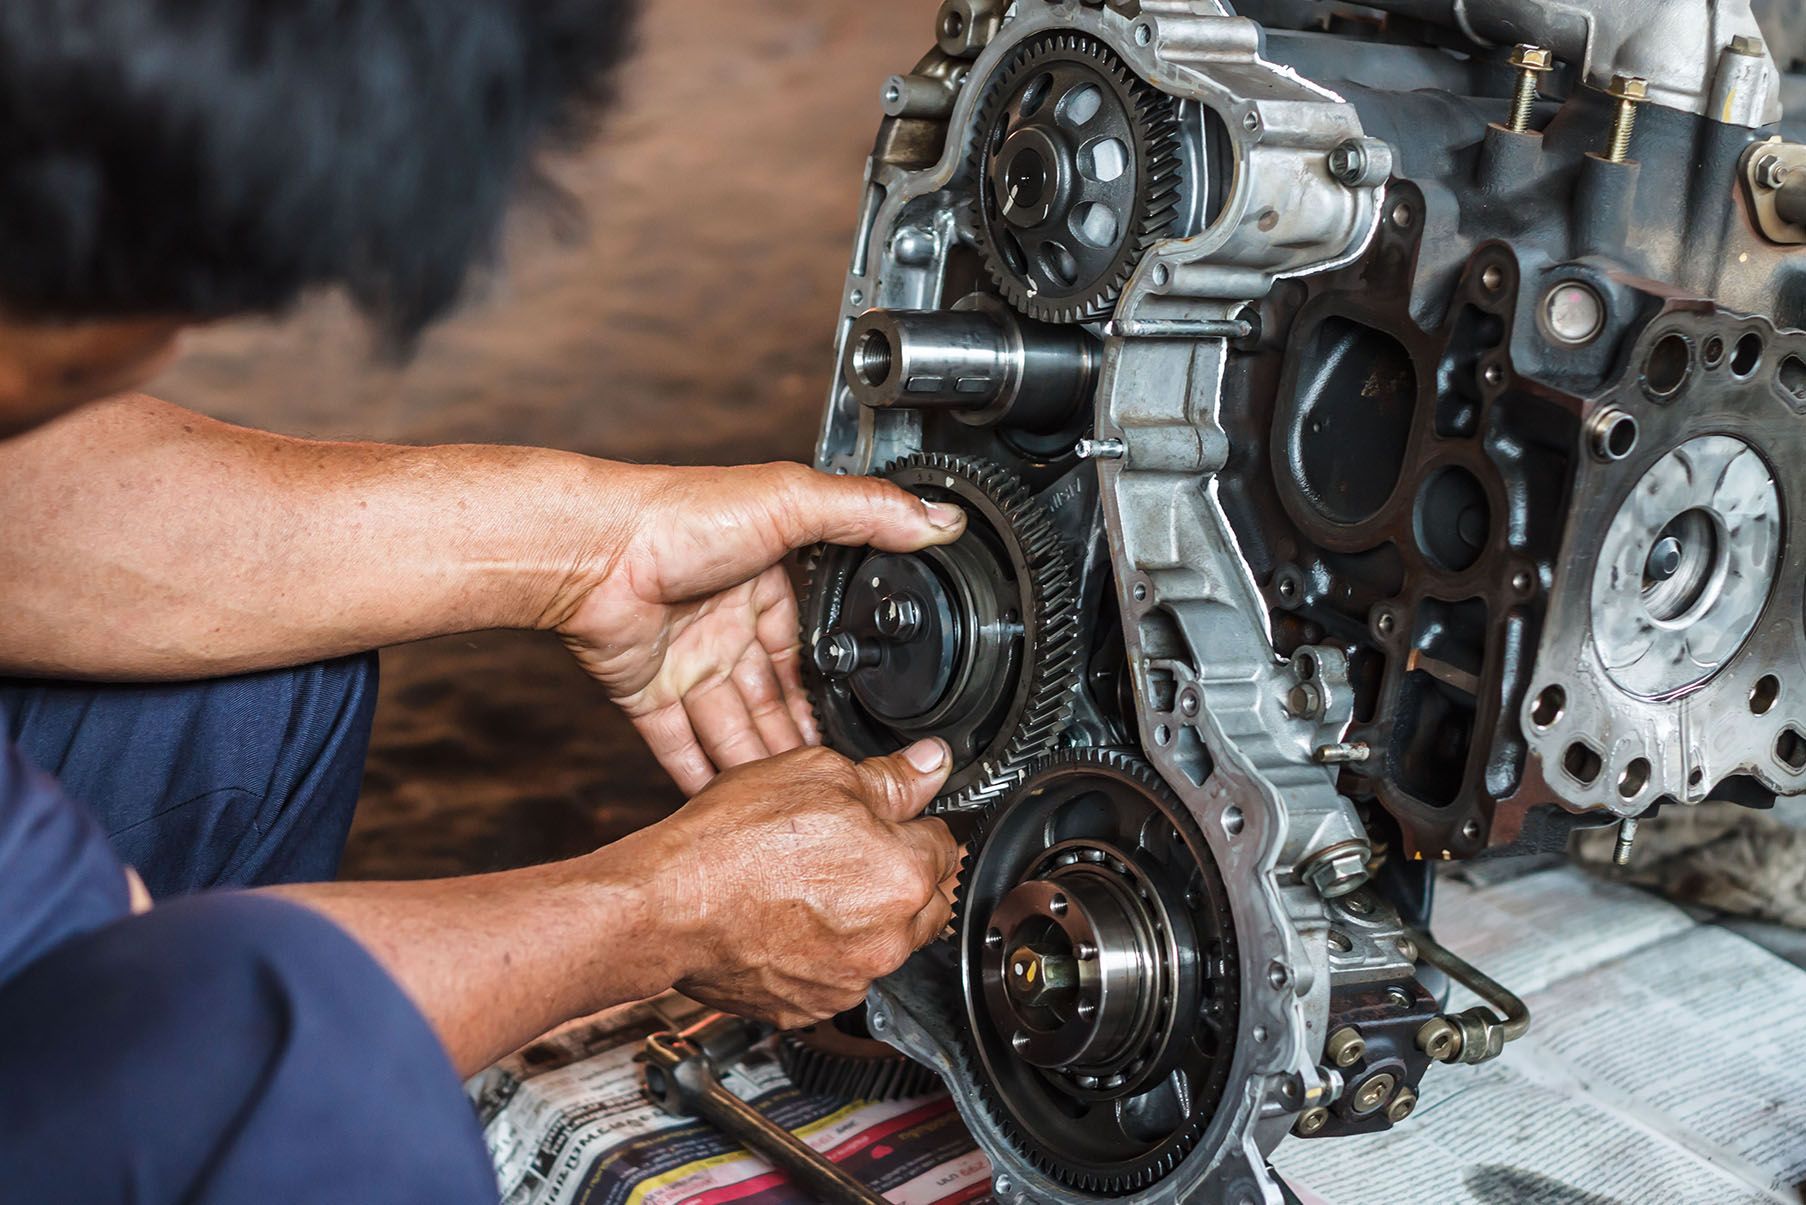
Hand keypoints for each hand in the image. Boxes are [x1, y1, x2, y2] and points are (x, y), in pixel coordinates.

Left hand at [553, 462, 964, 792]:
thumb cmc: (684, 516)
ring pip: (737, 733)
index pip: (814, 653)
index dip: (838, 696)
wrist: (593, 550)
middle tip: (839, 791)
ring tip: (799, 811)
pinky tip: (729, 811)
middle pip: (777, 703)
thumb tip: (941, 517)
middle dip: (804, 746)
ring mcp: (688, 664)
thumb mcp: (792, 501)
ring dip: (763, 772)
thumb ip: (869, 513)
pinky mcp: (647, 694)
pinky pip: (680, 748)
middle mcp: (730, 628)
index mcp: (769, 586)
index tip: (868, 736)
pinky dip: (701, 780)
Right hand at [640, 739, 959, 1028]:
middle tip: (845, 852)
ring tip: (806, 888)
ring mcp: (849, 980)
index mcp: (902, 875)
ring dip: (863, 920)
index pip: (945, 844)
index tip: (889, 822)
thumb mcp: (816, 774)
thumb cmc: (729, 843)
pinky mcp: (811, 1007)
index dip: (914, 825)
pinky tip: (788, 923)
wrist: (665, 906)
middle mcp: (887, 938)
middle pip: (925, 903)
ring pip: (882, 944)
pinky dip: (824, 954)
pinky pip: (838, 976)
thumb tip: (929, 766)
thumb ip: (889, 778)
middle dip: (899, 877)